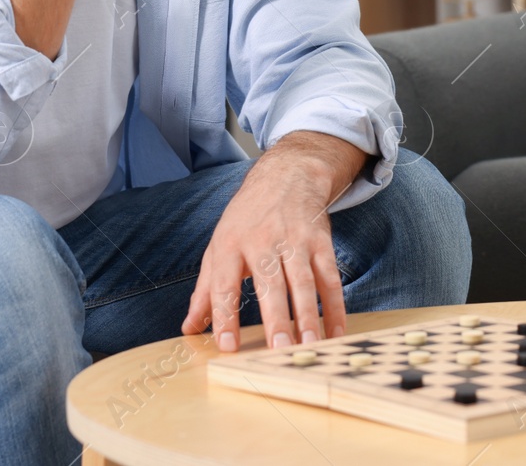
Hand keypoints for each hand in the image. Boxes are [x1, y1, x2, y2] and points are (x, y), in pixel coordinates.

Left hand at [181, 132, 369, 352]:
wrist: (285, 177)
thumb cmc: (246, 220)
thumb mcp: (219, 247)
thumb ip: (205, 291)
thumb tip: (189, 328)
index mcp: (230, 245)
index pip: (224, 284)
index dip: (225, 315)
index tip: (227, 346)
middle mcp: (262, 241)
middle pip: (269, 283)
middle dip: (275, 318)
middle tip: (278, 350)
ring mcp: (294, 240)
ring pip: (302, 281)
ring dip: (307, 315)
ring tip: (309, 346)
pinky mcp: (320, 241)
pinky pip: (330, 276)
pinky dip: (335, 306)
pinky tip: (336, 332)